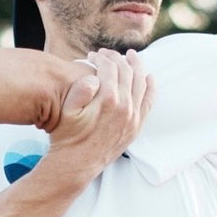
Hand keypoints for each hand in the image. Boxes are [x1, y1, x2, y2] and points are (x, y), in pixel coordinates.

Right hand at [47, 49, 153, 175]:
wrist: (77, 164)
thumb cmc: (67, 135)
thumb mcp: (66, 110)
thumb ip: (79, 89)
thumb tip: (94, 76)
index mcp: (107, 100)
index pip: (110, 68)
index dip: (101, 58)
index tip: (93, 56)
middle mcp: (125, 107)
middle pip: (127, 72)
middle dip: (117, 58)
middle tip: (108, 53)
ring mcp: (133, 118)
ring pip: (141, 83)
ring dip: (136, 66)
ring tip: (131, 56)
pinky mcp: (136, 127)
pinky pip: (148, 102)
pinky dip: (150, 87)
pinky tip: (149, 77)